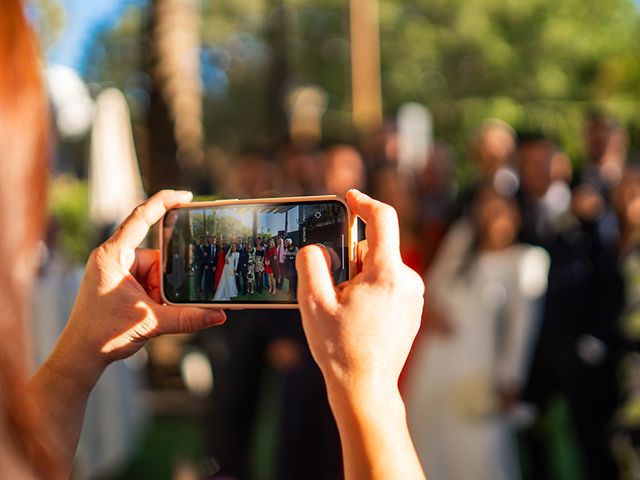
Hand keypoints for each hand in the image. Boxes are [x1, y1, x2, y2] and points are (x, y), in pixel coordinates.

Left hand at [49, 190, 225, 385]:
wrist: (80, 356)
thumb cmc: (102, 334)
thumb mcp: (150, 323)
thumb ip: (187, 318)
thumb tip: (219, 315)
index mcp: (112, 256)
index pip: (140, 218)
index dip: (164, 202)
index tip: (187, 196)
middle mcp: (114, 258)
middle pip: (157, 257)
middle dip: (165, 281)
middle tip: (160, 302)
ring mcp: (117, 271)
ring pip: (156, 273)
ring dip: (161, 293)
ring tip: (151, 313)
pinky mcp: (121, 284)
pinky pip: (149, 282)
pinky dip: (156, 297)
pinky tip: (151, 312)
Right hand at [296, 189, 425, 478]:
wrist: (366, 388)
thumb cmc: (340, 348)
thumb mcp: (313, 303)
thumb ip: (312, 265)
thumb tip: (315, 247)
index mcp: (386, 274)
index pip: (382, 219)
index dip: (364, 202)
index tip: (350, 197)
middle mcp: (408, 280)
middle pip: (376, 247)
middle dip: (351, 257)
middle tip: (333, 286)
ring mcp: (414, 296)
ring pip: (381, 267)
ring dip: (360, 275)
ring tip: (345, 308)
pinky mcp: (413, 308)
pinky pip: (390, 283)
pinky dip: (372, 288)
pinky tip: (357, 315)